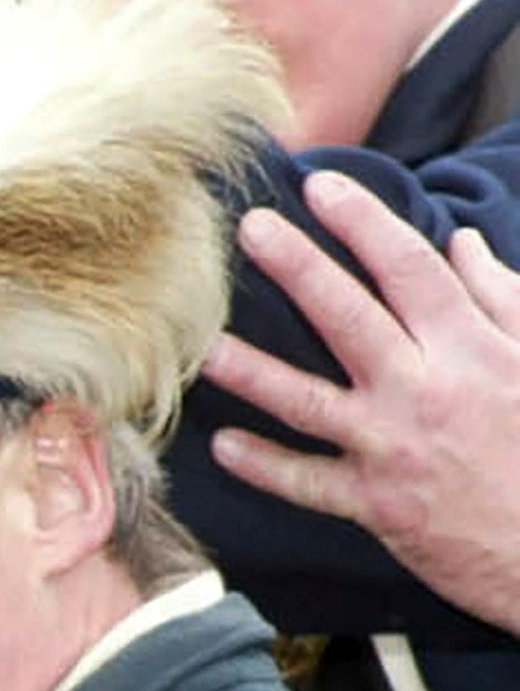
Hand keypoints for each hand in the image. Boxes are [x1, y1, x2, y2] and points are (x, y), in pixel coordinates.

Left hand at [205, 172, 519, 626]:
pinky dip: (265, 465)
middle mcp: (426, 391)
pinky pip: (307, 482)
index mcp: (472, 348)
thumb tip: (461, 244)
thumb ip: (500, 300)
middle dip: (297, 268)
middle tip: (249, 229)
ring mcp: (394, 448)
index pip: (410, 268)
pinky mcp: (376, 504)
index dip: (364, 222)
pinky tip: (222, 445)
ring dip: (250, 371)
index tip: (321, 186)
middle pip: (349, 317)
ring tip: (200, 344)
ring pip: (307, 400)